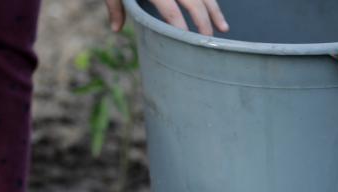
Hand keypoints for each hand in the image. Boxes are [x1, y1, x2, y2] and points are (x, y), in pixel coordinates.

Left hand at [104, 0, 227, 35]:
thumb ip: (114, 7)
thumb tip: (116, 29)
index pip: (171, 9)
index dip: (179, 26)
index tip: (187, 41)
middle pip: (194, 1)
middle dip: (203, 21)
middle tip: (208, 40)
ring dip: (215, 10)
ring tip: (223, 28)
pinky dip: (210, 0)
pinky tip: (215, 11)